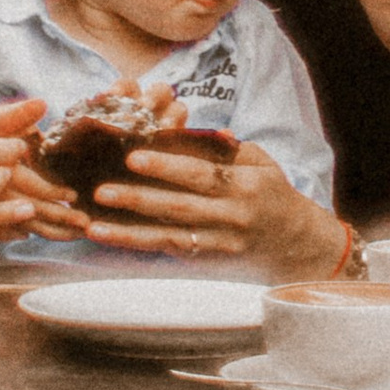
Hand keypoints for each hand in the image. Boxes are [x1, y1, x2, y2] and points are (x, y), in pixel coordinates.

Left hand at [84, 137, 344, 278]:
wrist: (295, 242)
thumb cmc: (271, 192)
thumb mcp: (260, 162)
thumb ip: (228, 148)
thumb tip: (197, 130)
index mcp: (245, 186)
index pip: (202, 175)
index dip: (168, 167)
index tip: (134, 157)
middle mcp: (232, 217)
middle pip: (180, 208)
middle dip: (138, 200)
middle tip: (102, 191)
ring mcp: (219, 243)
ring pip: (169, 237)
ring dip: (129, 233)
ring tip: (94, 227)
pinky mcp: (208, 259)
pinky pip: (169, 250)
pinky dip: (139, 244)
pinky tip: (111, 238)